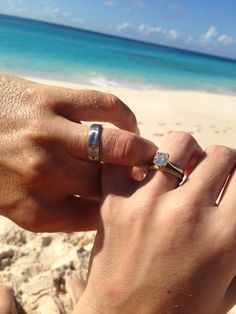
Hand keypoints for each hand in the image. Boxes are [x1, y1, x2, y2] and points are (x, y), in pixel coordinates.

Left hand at [0, 74, 155, 231]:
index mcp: (36, 210)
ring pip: (120, 147)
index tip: (133, 202)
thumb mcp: (15, 203)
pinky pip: (107, 107)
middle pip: (112, 184)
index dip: (123, 210)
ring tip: (150, 153)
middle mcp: (45, 175)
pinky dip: (127, 118)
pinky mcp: (51, 99)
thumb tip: (101, 202)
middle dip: (138, 183)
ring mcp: (49, 134)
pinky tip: (129, 126)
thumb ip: (55, 208)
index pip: (98, 217)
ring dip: (144, 152)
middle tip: (149, 178)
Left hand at [76, 131, 235, 313]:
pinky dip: (137, 156)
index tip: (232, 181)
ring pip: (179, 143)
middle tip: (209, 174)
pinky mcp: (114, 203)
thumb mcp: (230, 283)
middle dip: (220, 162)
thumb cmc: (181, 311)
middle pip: (220, 155)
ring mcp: (148, 204)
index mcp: (226, 237)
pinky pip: (126, 158)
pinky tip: (143, 170)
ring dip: (186, 151)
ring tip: (180, 167)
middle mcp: (189, 214)